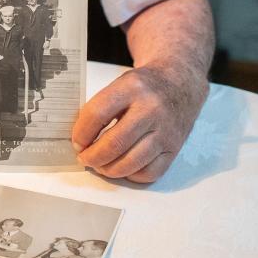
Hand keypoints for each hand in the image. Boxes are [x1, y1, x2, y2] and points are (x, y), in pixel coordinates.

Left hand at [70, 62, 207, 182]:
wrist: (181, 82)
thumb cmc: (146, 86)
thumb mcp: (121, 83)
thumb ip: (102, 107)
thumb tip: (80, 139)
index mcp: (132, 87)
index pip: (98, 114)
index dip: (81, 133)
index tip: (77, 142)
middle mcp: (151, 109)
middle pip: (114, 143)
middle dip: (93, 157)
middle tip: (85, 158)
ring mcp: (165, 131)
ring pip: (131, 162)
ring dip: (109, 169)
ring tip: (100, 165)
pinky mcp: (175, 147)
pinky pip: (150, 172)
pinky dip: (132, 175)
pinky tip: (123, 167)